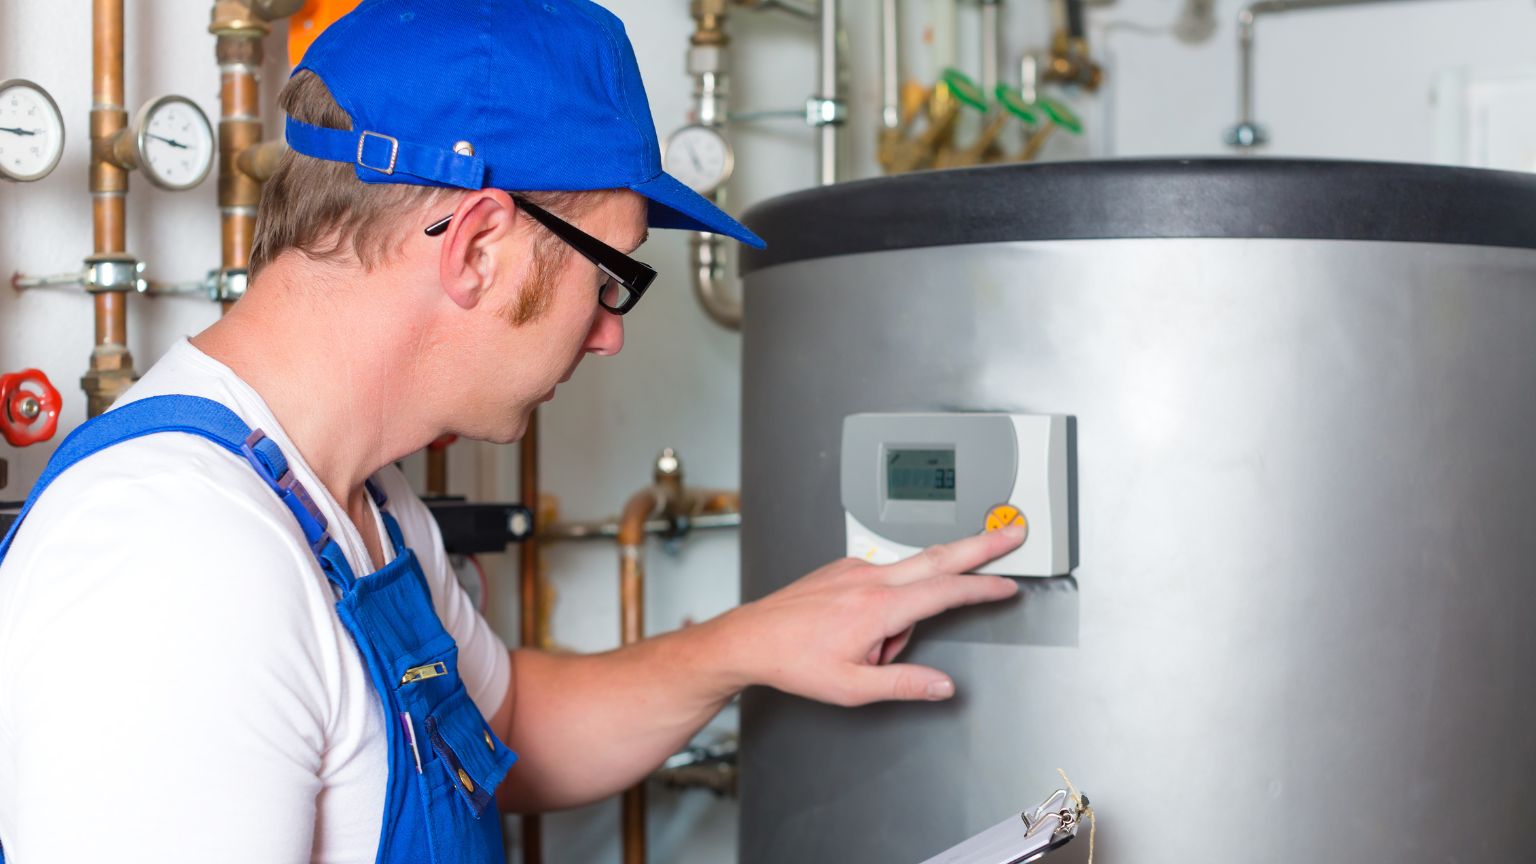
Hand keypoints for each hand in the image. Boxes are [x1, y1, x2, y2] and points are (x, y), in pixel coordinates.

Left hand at [722, 525, 1023, 706]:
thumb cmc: (794, 661)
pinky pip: (880, 584)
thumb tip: (942, 686)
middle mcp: (868, 578)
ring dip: (904, 614)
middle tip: (1012, 533)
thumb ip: (904, 683)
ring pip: (904, 583)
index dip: (983, 587)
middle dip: (980, 545)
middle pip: (939, 557)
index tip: (1008, 584)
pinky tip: (856, 634)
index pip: (945, 590)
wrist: (750, 638)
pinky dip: (883, 608)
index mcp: (877, 607)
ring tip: (866, 650)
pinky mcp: (842, 569)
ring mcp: (854, 568)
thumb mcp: (853, 688)